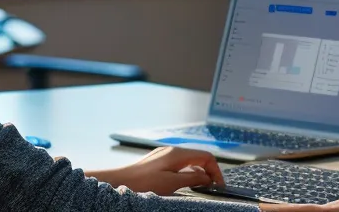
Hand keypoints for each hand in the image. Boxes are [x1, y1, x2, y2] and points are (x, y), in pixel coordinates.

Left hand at [90, 147, 223, 195]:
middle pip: (198, 157)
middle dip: (208, 171)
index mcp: (178, 153)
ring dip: (198, 172)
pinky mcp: (158, 161)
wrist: (120, 181)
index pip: (206, 157)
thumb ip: (192, 178)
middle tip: (211, 187)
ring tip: (200, 187)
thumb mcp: (172, 183)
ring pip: (189, 161)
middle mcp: (173, 150)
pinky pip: (179, 164)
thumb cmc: (144, 183)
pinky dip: (187, 172)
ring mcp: (164, 154)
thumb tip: (207, 177)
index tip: (218, 186)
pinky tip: (184, 182)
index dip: (215, 171)